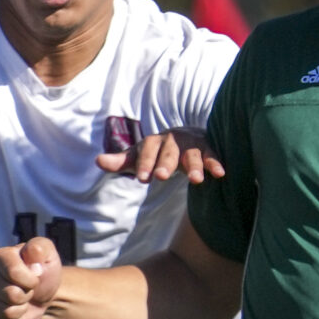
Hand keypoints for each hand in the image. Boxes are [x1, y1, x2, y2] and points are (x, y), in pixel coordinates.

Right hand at [0, 235, 64, 318]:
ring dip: (21, 310)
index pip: (14, 273)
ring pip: (5, 313)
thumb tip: (32, 251)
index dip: (31, 281)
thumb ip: (41, 247)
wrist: (42, 293)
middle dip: (26, 296)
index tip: (35, 277)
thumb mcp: (48, 254)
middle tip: (27, 290)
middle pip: (10, 295)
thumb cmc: (43, 271)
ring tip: (21, 300)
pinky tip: (15, 312)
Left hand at [96, 125, 224, 185]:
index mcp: (153, 142)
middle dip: (166, 163)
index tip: (143, 179)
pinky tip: (220, 174)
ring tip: (196, 181)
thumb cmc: (157, 152)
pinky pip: (212, 155)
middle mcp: (172, 140)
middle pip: (169, 151)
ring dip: (195, 166)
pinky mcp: (207, 149)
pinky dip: (215, 163)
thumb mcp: (139, 157)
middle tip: (161, 177)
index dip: (145, 163)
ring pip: (192, 155)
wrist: (185, 137)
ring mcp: (191, 144)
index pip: (147, 150)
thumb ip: (121, 161)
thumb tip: (97, 161)